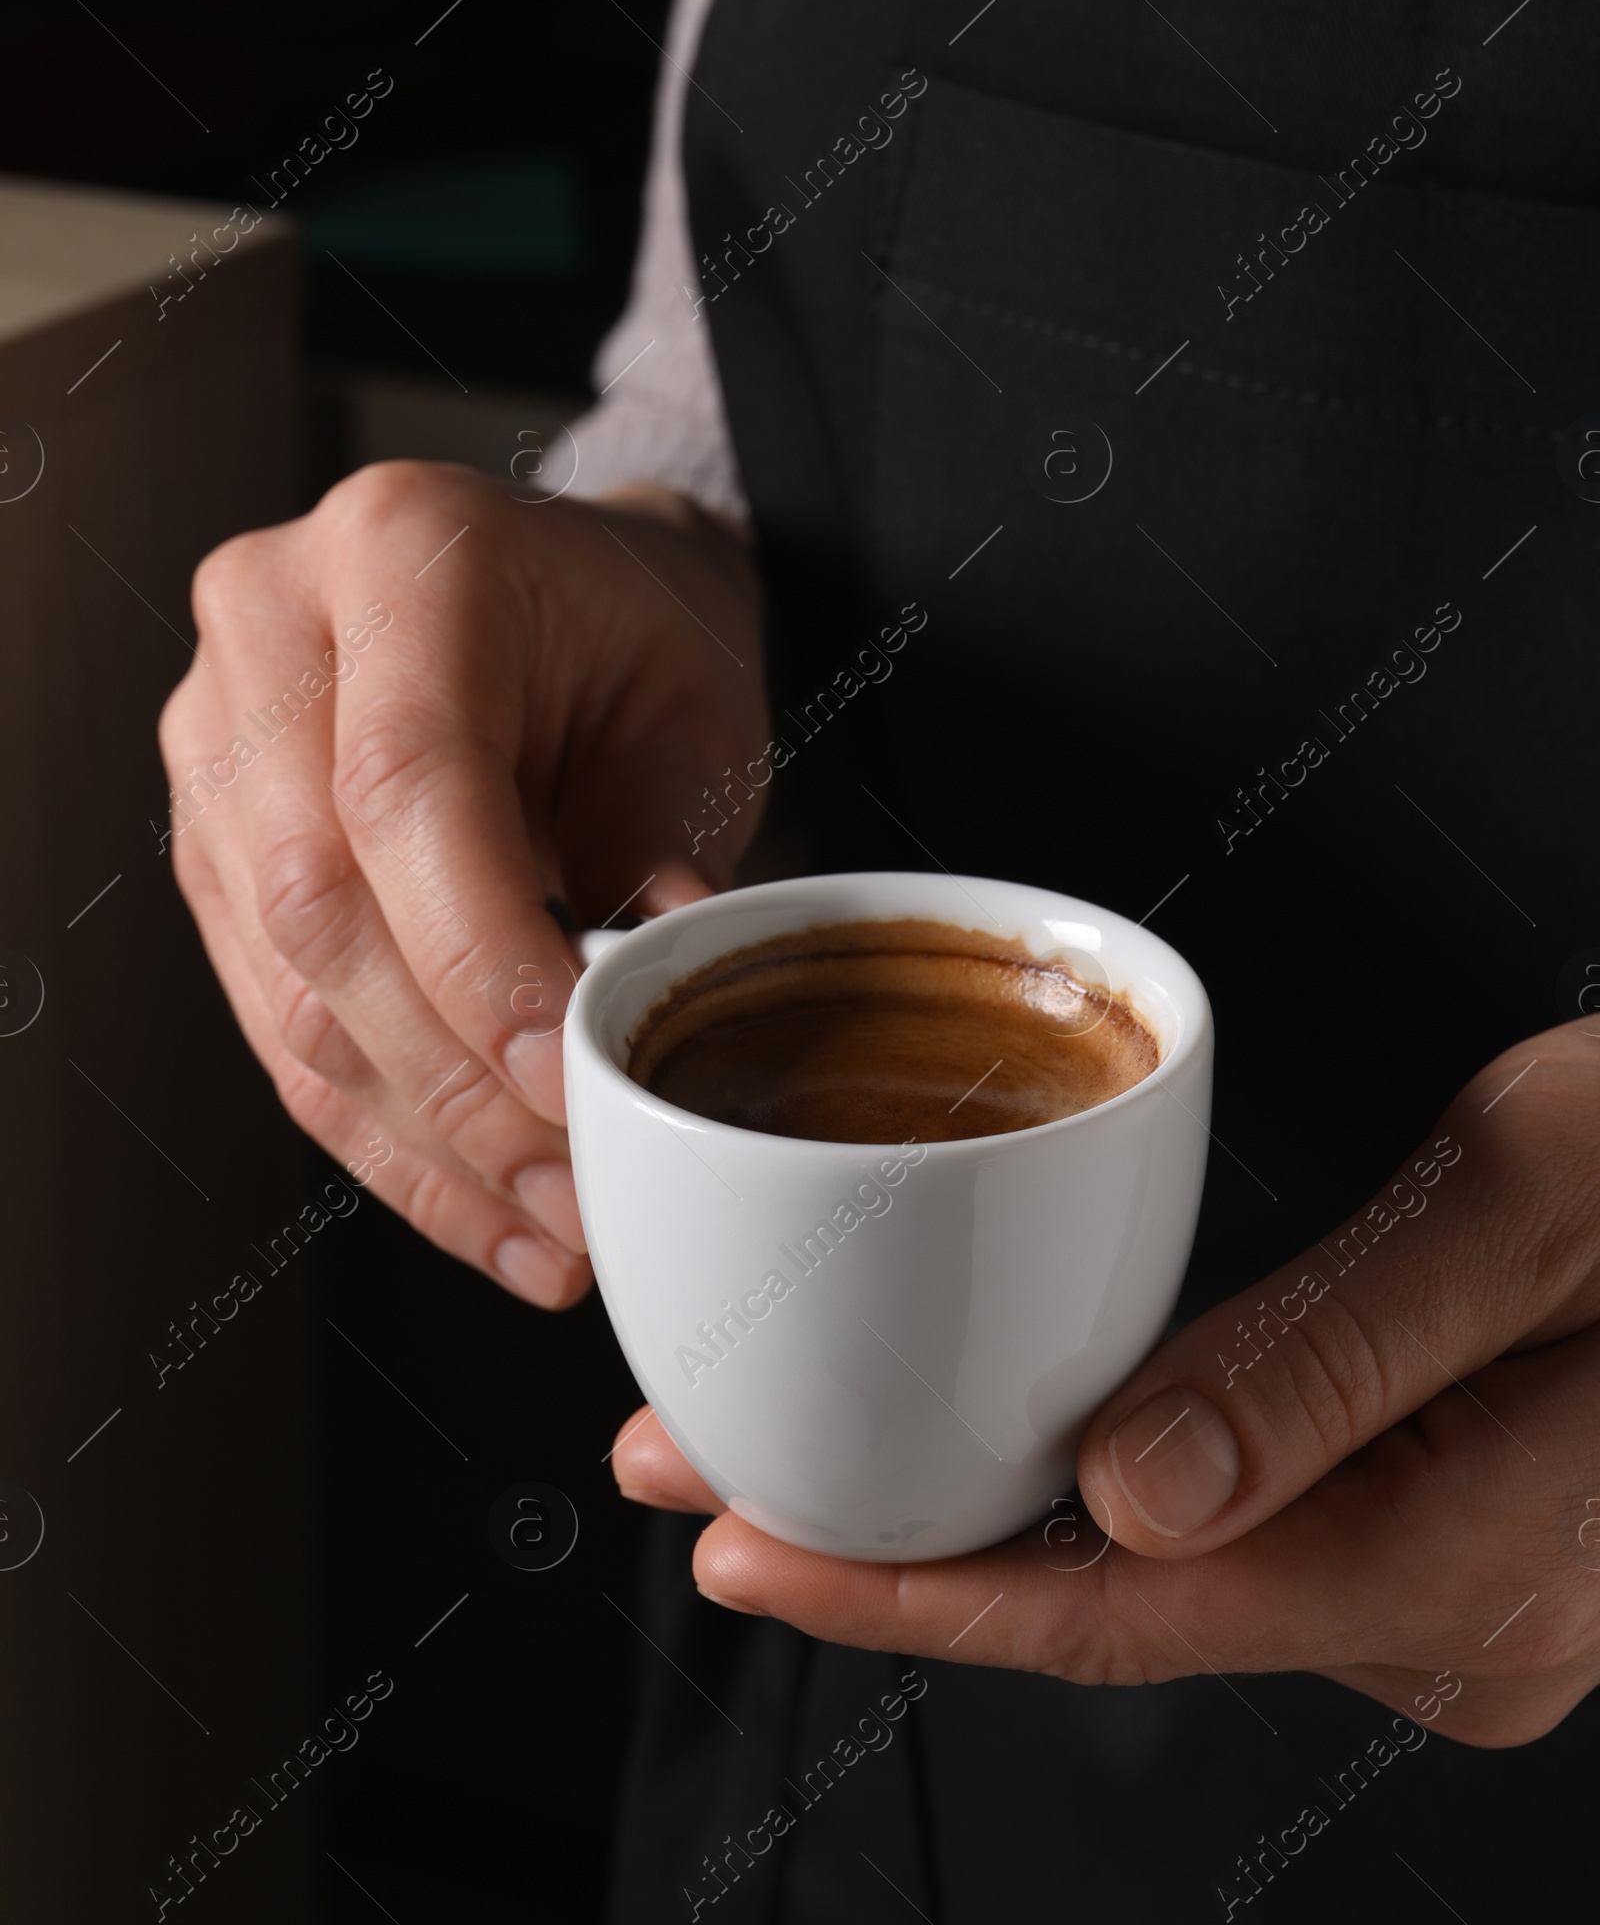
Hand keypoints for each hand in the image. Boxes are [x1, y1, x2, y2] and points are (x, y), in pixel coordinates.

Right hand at [160, 461, 765, 1306]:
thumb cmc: (635, 644)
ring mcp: (216, 743)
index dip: (479, 957)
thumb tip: (641, 1020)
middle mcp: (271, 630)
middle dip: (454, 1080)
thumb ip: (664, 850)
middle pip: (320, 900)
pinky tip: (480, 1206)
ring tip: (551, 1230)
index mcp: (400, 548)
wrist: (563, 602)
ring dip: (424, 1138)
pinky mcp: (212, 850)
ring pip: (289, 986)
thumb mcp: (692, 714)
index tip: (572, 1084)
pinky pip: (279, 1022)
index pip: (405, 783)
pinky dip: (384, 1135)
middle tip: (578, 1191)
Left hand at [613, 1019, 1599, 1745]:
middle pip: (1115, 1598)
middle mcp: (1447, 1629)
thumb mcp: (1534, 1202)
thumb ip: (1334, 1352)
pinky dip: (1097, 1486)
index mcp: (1457, 1562)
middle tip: (690, 1460)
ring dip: (987, 1508)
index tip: (738, 1540)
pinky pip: (1233, 1530)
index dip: (910, 1584)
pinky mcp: (1444, 1543)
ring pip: (1166, 1570)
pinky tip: (997, 1434)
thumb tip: (1118, 1494)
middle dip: (897, 1536)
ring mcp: (1450, 1604)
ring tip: (795, 1436)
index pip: (1125, 1605)